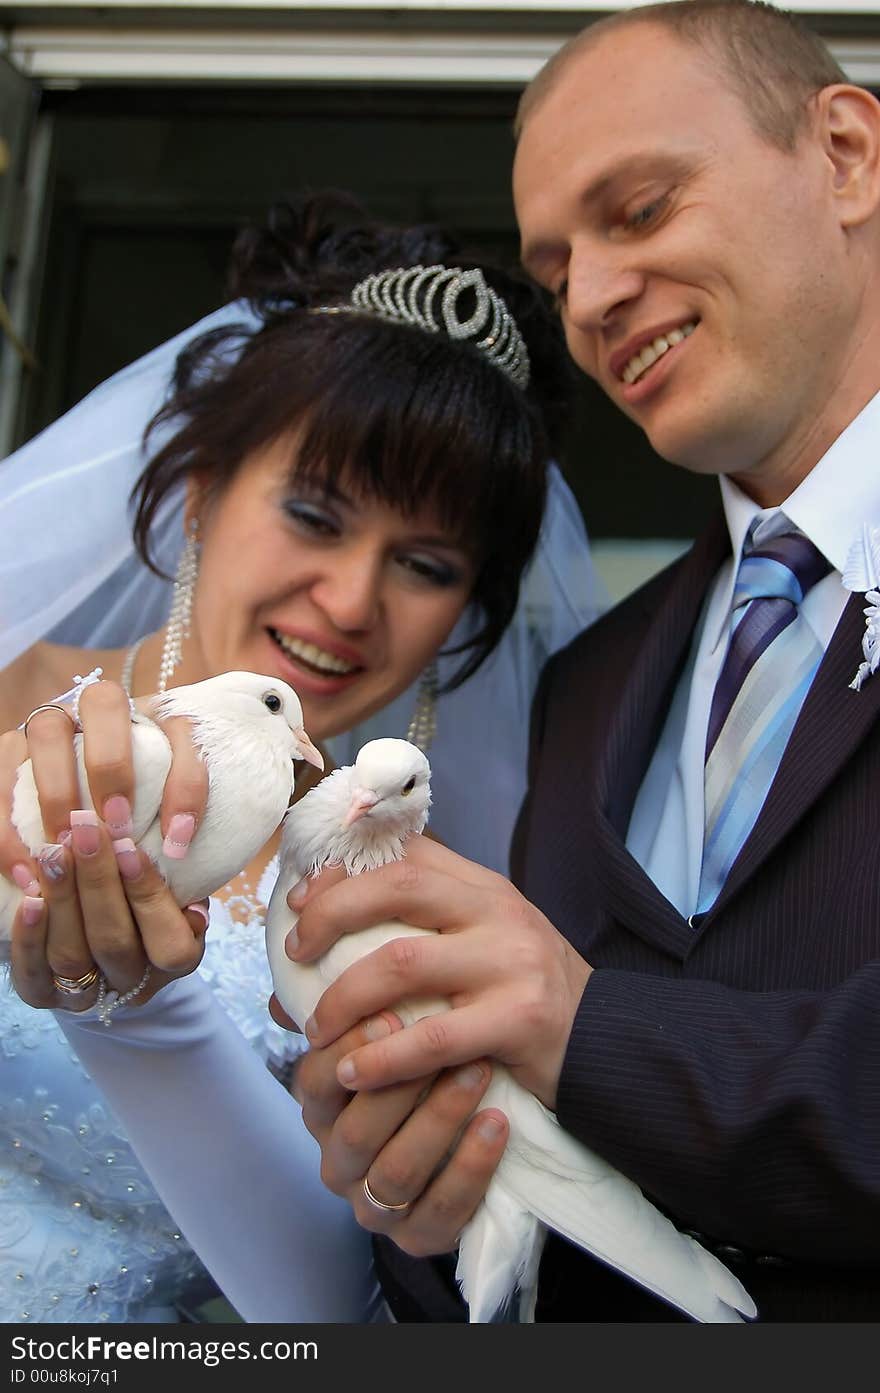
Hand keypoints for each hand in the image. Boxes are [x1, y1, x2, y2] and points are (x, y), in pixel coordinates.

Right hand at [0, 678, 209, 890]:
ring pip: (47, 729)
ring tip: (68, 851)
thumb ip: (170, 846)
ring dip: (60, 793)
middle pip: (105, 702)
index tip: (179, 842)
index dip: (185, 782)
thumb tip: (193, 912)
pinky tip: (29, 873)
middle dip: (114, 766)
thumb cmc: (127, 835)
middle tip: (118, 828)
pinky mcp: (4, 755)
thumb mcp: (154, 836)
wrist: (61, 827)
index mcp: (151, 721)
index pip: (180, 727)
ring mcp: (45, 726)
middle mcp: (94, 710)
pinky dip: (9, 829)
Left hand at [11, 808, 207, 1011]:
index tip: (129, 848)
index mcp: (177, 960)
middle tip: (85, 831)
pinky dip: (31, 936)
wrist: (99, 930)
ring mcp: (88, 995)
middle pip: (115, 943)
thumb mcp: (175, 881)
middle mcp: (134, 983)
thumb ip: (176, 871)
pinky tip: (30, 898)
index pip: (171, 944)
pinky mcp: (45, 996)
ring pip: (73, 957)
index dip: (149, 897)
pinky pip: (34, 976)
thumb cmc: (143, 891)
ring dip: (63, 899)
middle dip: (98, 882)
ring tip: (55, 852)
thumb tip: (174, 839)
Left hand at [290, 837, 590, 1110]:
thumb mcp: (479, 946)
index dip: (341, 870)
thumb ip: (410, 939)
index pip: (403, 852)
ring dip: (344, 997)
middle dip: (330, 914)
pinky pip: (432, 1037)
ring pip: (403, 962)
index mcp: (482, 887)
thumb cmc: (522, 997)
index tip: (299, 900)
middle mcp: (497, 911)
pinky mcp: (520, 1018)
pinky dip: (382, 1057)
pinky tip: (354, 1073)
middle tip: (296, 951)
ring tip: (316, 1030)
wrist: (606, 1044)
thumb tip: (299, 967)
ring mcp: (512, 961)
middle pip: (396, 886)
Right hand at [292, 1010, 508, 1256]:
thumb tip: (313, 947)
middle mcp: (339, 1160)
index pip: (316, 1082)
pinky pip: (442, 1211)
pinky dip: (470, 1167)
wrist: (465, 1139)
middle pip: (355, 1131)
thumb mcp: (387, 1034)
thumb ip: (362, 998)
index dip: (349, 1051)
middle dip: (399, 1086)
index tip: (393, 1015)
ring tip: (480, 1071)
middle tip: (445, 1038)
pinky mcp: (419, 1236)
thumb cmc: (420, 1067)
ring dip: (438, 1120)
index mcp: (322, 1109)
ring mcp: (375, 1205)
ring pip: (395, 1172)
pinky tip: (497, 1124)